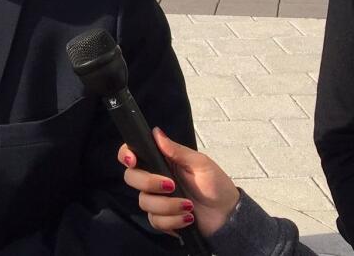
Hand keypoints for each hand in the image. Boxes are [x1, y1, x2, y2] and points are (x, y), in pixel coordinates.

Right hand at [118, 128, 239, 237]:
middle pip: (131, 178)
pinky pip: (155, 220)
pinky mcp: (162, 219)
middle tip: (172, 186)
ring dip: (168, 205)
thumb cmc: (216, 185)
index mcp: (161, 162)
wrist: (228, 215)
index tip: (133, 161)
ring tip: (189, 206)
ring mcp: (156, 200)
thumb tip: (156, 132)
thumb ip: (177, 150)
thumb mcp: (200, 163)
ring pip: (144, 202)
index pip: (132, 154)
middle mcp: (153, 180)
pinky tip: (188, 218)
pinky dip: (173, 220)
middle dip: (149, 183)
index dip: (125, 155)